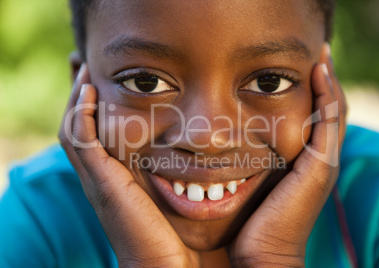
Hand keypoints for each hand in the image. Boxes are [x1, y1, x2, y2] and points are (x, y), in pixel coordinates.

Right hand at [58, 64, 198, 266]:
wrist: (161, 265)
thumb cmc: (171, 234)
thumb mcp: (168, 195)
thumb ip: (173, 175)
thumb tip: (198, 156)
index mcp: (113, 179)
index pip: (92, 137)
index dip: (92, 111)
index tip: (103, 85)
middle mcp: (99, 178)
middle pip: (76, 129)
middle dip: (79, 99)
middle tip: (87, 71)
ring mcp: (97, 180)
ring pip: (73, 130)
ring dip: (78, 100)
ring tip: (87, 75)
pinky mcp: (102, 182)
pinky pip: (81, 140)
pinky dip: (82, 115)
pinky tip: (91, 93)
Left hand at [227, 43, 346, 266]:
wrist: (262, 255)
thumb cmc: (248, 224)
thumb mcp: (246, 185)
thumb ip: (242, 166)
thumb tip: (219, 148)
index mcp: (300, 165)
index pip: (310, 121)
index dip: (309, 96)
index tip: (296, 70)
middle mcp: (316, 161)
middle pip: (327, 113)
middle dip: (322, 84)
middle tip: (314, 56)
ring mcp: (322, 163)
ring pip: (333, 113)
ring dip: (327, 83)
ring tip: (320, 55)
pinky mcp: (321, 167)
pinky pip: (330, 121)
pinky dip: (328, 95)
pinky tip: (319, 71)